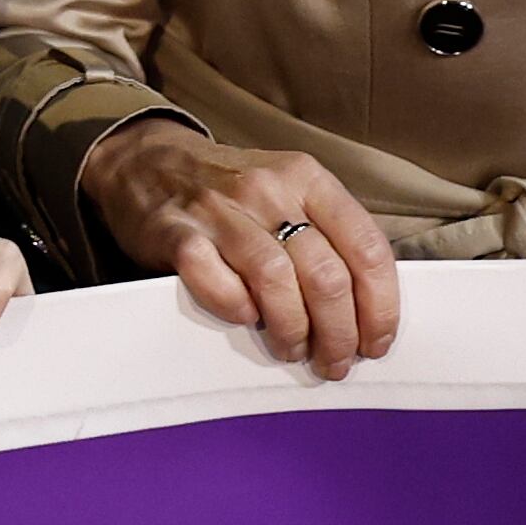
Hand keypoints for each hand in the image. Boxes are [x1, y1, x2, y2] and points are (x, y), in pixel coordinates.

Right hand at [82, 123, 398, 379]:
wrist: (145, 162)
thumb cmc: (229, 191)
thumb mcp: (288, 191)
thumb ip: (327, 234)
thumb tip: (368, 308)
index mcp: (307, 178)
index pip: (367, 248)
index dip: (380, 307)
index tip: (375, 343)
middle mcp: (267, 188)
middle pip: (325, 275)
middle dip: (339, 333)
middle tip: (334, 361)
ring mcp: (219, 209)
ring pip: (277, 281)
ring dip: (292, 330)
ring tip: (291, 348)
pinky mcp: (175, 232)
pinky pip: (216, 281)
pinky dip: (237, 310)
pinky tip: (244, 318)